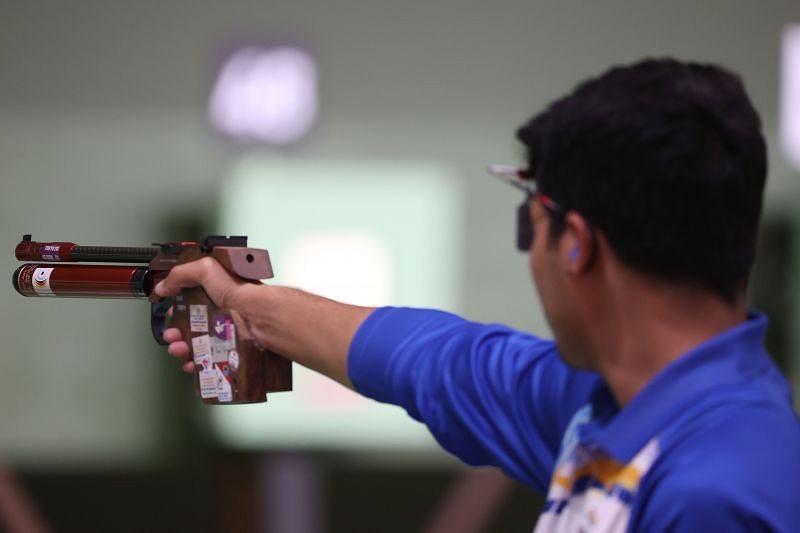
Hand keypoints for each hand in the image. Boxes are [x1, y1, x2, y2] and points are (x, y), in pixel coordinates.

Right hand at [154, 256, 248, 372]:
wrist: (262, 318)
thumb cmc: (242, 292)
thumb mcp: (207, 269)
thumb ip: (182, 274)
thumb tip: (163, 285)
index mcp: (218, 293)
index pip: (192, 302)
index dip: (178, 309)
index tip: (170, 314)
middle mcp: (223, 313)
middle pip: (192, 325)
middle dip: (176, 332)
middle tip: (171, 335)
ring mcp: (227, 333)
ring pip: (199, 344)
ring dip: (183, 348)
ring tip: (178, 349)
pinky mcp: (231, 351)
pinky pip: (210, 360)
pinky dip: (197, 364)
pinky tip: (191, 363)